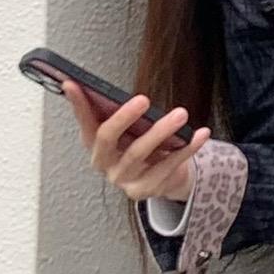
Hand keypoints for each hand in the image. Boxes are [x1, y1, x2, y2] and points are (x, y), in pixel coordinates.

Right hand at [62, 83, 210, 208]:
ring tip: (180, 114)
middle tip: (143, 99)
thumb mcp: (129, 129)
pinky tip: (201, 133)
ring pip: (141, 153)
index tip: (71, 83)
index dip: (77, 104)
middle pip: (108, 139)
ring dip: (161, 130)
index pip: (83, 122)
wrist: (162, 177)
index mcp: (95, 145)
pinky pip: (169, 166)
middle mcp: (105, 163)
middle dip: (123, 117)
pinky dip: (188, 148)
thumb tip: (109, 91)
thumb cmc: (141, 144)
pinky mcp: (146, 189)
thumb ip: (119, 113)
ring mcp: (124, 179)